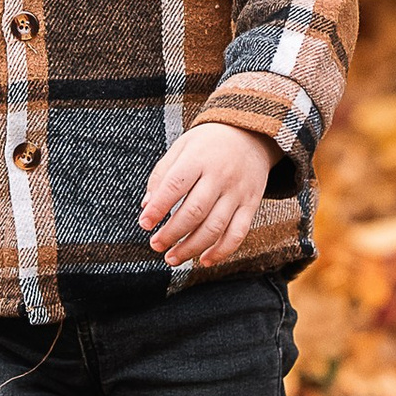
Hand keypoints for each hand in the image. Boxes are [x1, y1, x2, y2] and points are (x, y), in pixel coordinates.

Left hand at [140, 119, 270, 268]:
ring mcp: (237, 192)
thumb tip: (147, 206)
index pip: (175, 185)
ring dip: (191, 248)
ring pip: (215, 227)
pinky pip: (238, 233)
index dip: (158, 208)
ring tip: (172, 258)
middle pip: (194, 212)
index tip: (144, 224)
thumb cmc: (208, 144)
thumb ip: (162, 175)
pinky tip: (204, 260)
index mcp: (199, 158)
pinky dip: (222, 251)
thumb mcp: (182, 147)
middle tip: (155, 245)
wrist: (251, 135)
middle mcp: (220, 176)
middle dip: (172, 233)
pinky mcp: (251, 204)